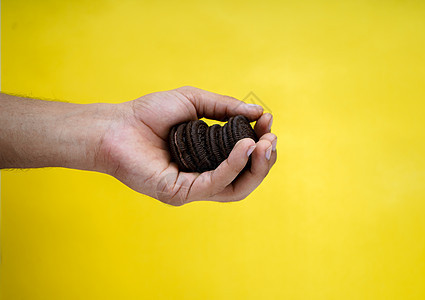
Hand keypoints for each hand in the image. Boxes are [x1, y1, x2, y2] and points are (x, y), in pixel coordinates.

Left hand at [97, 86, 276, 205]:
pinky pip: (213, 185)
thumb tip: (259, 112)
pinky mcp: (179, 192)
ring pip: (235, 188)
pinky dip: (232, 167)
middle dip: (264, 161)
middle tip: (272, 139)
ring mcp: (192, 187)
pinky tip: (243, 148)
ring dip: (254, 167)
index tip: (269, 122)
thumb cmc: (150, 113)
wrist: (116, 125)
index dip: (260, 144)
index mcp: (208, 159)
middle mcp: (203, 176)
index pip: (243, 160)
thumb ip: (225, 108)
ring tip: (264, 145)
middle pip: (245, 179)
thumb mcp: (194, 102)